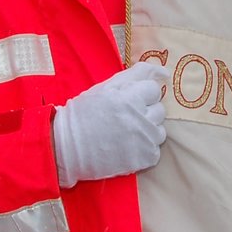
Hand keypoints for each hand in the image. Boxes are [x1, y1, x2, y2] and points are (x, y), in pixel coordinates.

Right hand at [51, 61, 169, 187]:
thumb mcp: (106, 87)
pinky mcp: (143, 159)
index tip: (127, 101)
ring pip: (159, 131)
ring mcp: (143, 140)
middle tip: (124, 117)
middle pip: (159, 110)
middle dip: (145, 111)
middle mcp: (139, 118)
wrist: (67, 147)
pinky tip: (127, 147)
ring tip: (126, 133)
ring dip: (147, 131)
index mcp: (129, 97)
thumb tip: (165, 72)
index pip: (154, 89)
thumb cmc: (85, 113)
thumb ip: (136, 74)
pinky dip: (144, 150)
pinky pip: (155, 151)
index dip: (140, 94)